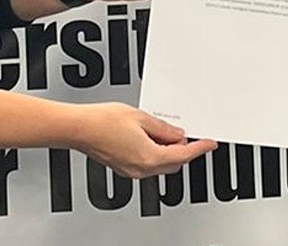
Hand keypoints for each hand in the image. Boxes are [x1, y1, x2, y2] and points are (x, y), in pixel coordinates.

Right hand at [71, 103, 216, 177]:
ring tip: (168, 133)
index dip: (200, 148)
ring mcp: (131, 170)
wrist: (78, 128)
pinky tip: (151, 139)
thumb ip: (162, 128)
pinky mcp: (122, 167)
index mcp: (150, 157)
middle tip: (191, 136)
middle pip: (173, 163)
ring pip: (160, 165)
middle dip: (185, 150)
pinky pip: (147, 163)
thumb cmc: (102, 121)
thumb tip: (176, 134)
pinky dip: (155, 153)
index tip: (209, 144)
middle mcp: (141, 169)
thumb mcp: (140, 117)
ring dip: (169, 152)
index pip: (184, 154)